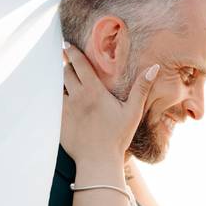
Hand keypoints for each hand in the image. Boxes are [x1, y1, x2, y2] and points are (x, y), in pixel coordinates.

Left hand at [60, 42, 159, 163]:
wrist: (98, 161)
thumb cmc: (118, 137)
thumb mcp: (133, 111)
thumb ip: (141, 88)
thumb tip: (154, 68)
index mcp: (93, 91)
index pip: (79, 64)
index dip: (72, 52)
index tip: (67, 44)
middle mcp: (76, 96)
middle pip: (65, 72)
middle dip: (65, 64)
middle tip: (64, 57)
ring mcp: (65, 109)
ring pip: (56, 86)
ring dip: (59, 79)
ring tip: (61, 75)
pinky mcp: (58, 121)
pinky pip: (52, 103)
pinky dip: (54, 96)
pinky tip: (55, 96)